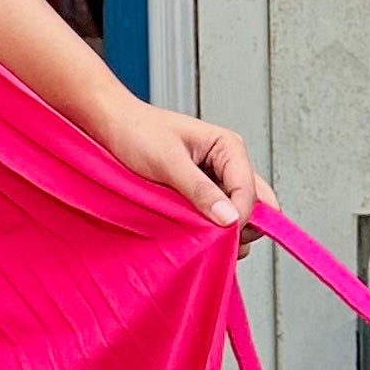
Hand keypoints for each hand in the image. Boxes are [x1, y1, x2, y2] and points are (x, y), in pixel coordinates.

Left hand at [95, 100, 274, 249]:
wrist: (114, 127)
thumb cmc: (138, 133)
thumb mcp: (168, 162)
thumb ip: (199, 190)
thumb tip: (229, 218)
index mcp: (229, 147)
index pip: (251, 192)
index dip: (240, 218)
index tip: (220, 237)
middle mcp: (229, 163)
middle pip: (256, 204)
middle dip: (242, 227)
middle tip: (216, 242)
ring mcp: (217, 179)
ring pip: (238, 214)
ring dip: (226, 231)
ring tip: (200, 238)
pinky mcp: (202, 192)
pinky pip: (217, 216)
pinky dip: (210, 229)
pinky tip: (192, 233)